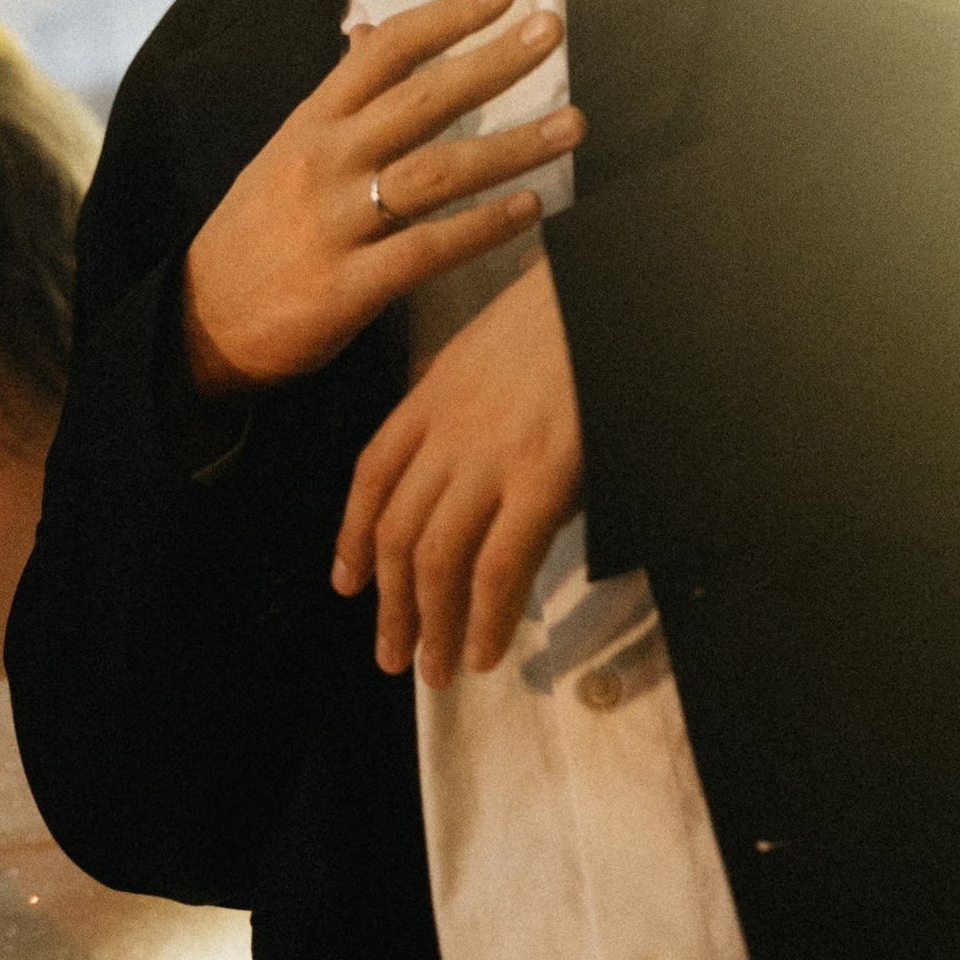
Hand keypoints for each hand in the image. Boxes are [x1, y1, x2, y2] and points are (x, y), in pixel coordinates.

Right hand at [181, 0, 582, 394]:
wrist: (200, 323)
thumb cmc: (256, 229)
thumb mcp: (284, 150)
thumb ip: (336, 96)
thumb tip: (370, 33)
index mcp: (309, 124)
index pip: (382, 52)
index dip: (443, 16)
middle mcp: (323, 163)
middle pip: (419, 100)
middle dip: (492, 62)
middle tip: (553, 32)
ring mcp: (334, 224)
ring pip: (435, 173)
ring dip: (511, 147)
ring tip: (572, 125)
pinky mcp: (346, 287)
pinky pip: (427, 250)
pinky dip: (482, 228)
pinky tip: (530, 208)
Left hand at [332, 248, 583, 688]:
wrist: (610, 286)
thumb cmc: (566, 316)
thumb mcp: (495, 353)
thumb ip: (471, 413)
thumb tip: (476, 481)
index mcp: (432, 393)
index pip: (371, 475)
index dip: (353, 536)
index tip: (348, 582)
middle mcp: (447, 430)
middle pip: (396, 530)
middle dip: (389, 603)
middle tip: (392, 656)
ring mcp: (491, 457)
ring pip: (436, 559)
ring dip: (431, 625)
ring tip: (436, 672)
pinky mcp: (542, 478)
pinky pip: (498, 565)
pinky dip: (487, 616)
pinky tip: (487, 650)